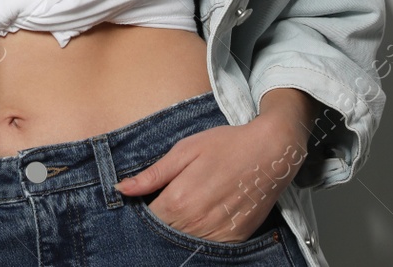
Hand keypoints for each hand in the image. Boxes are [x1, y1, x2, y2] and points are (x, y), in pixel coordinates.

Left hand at [113, 106, 310, 242]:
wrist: (271, 151)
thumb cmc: (226, 145)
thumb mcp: (184, 150)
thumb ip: (152, 175)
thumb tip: (121, 189)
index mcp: (179, 200)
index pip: (148, 219)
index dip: (144, 210)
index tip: (147, 200)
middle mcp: (197, 223)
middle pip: (164, 234)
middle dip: (161, 222)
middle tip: (169, 202)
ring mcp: (218, 234)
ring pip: (186, 242)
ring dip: (180, 231)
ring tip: (188, 207)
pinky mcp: (235, 239)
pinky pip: (209, 246)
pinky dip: (202, 236)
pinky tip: (205, 218)